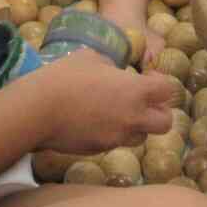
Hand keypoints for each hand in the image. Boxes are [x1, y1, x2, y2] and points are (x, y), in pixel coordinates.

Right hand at [38, 55, 180, 153]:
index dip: (161, 82)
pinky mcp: (100, 149)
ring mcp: (117, 137)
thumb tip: (114, 71)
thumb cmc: (65, 76)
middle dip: (159, 112)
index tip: (146, 77)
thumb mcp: (91, 57)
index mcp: (135, 91)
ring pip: (141, 137)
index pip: (168, 90)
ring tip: (116, 113)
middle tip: (142, 102)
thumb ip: (111, 65)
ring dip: (136, 126)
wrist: (38, 110)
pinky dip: (112, 134)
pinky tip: (93, 122)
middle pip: (165, 123)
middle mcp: (132, 118)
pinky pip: (115, 142)